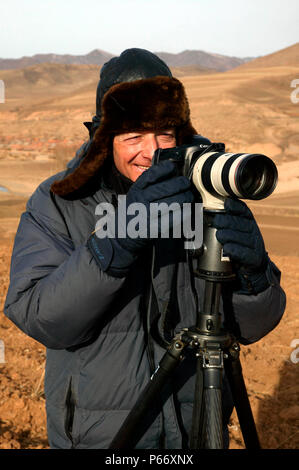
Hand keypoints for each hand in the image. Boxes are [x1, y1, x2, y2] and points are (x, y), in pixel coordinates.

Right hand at [88, 160, 193, 276]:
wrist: (122, 235)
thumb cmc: (134, 211)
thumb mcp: (136, 194)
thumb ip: (150, 184)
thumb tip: (173, 172)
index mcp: (135, 190)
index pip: (150, 175)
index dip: (164, 169)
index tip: (173, 167)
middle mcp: (139, 201)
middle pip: (164, 188)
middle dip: (180, 184)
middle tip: (186, 184)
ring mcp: (145, 216)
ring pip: (170, 203)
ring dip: (184, 198)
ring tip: (189, 196)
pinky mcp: (152, 230)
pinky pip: (172, 220)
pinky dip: (183, 214)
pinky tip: (187, 210)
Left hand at [212, 198, 269, 293]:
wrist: (252, 268)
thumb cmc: (238, 246)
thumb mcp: (233, 232)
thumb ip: (223, 224)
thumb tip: (202, 215)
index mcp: (248, 222)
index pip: (244, 211)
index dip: (235, 207)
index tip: (225, 204)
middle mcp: (253, 232)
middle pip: (241, 224)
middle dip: (227, 221)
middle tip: (216, 222)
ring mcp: (256, 245)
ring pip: (243, 238)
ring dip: (230, 235)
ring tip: (219, 235)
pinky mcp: (255, 258)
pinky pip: (245, 253)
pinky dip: (235, 250)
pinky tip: (227, 249)